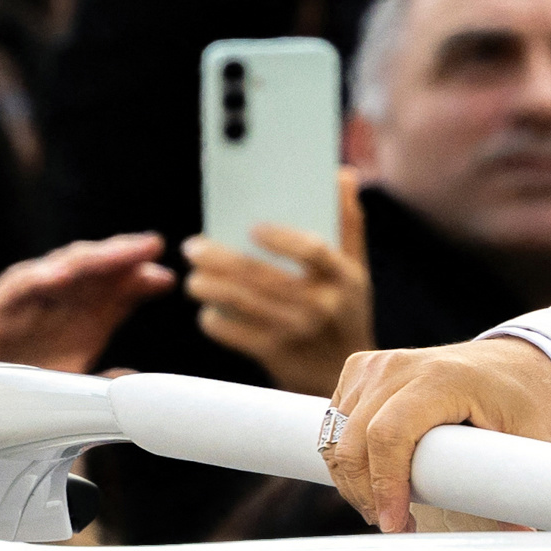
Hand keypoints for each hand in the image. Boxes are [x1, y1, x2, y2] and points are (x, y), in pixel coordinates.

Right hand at [0, 233, 174, 371]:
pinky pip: (21, 284)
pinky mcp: (1, 304)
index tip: (167, 280)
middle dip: (127, 254)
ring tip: (119, 252)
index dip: (143, 280)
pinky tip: (61, 274)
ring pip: (67, 265)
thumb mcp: (73, 384)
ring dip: (94, 256)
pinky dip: (40, 276)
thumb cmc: (30, 377)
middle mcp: (65, 298)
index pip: (121, 288)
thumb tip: (138, 386)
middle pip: (100, 268)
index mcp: (89, 314)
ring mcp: (35, 296)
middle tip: (152, 246)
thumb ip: (103, 385)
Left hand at [187, 171, 373, 396]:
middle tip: (194, 246)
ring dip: (211, 287)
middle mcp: (323, 305)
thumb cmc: (345, 312)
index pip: (314, 250)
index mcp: (344, 276)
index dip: (282, 238)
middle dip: (221, 260)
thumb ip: (348, 222)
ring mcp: (298, 333)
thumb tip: (342, 173)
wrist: (344, 377)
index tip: (252, 227)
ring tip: (194, 277)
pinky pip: (236, 335)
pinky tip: (207, 310)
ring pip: (244, 304)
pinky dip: (216, 321)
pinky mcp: (277, 356)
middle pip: (264, 276)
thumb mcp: (356, 270)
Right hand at [325, 334, 550, 531]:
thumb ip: (523, 483)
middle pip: (355, 440)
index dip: (384, 484)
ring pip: (337, 434)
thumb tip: (520, 533)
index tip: (395, 523)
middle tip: (394, 524)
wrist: (510, 361)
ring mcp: (377, 364)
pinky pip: (334, 421)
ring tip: (386, 506)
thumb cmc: (521, 398)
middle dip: (365, 494)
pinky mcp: (362, 369)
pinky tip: (373, 476)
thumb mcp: (534, 436)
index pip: (389, 433)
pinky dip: (344, 455)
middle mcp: (401, 366)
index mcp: (442, 378)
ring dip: (352, 480)